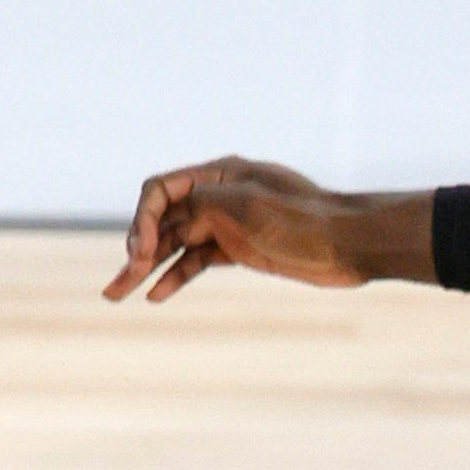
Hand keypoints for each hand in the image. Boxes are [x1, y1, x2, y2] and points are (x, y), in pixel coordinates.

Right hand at [101, 159, 418, 301]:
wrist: (354, 244)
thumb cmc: (306, 221)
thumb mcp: (247, 206)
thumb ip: (201, 205)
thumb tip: (168, 218)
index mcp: (219, 175)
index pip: (160, 191)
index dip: (143, 220)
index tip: (144, 253)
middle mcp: (218, 197)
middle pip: (163, 219)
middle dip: (136, 248)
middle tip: (117, 281)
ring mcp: (228, 225)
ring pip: (176, 244)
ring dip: (146, 267)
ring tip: (115, 294)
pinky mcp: (241, 250)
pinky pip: (198, 261)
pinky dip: (176, 276)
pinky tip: (156, 295)